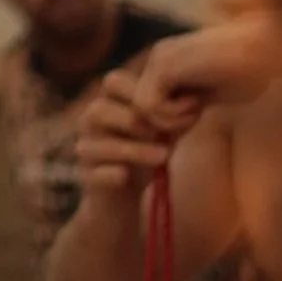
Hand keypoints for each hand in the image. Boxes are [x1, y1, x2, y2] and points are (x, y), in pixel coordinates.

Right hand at [76, 54, 210, 195]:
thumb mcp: (162, 133)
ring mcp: (86, 152)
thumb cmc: (147, 157)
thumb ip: (172, 117)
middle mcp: (91, 124)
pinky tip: (127, 177)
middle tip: (161, 134)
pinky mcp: (87, 179)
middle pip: (99, 109)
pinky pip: (95, 173)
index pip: (113, 81)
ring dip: (133, 149)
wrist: (125, 199)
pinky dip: (112, 174)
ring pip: (97, 143)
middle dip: (133, 121)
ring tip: (163, 156)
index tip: (167, 110)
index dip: (138, 91)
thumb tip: (195, 103)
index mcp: (109, 103)